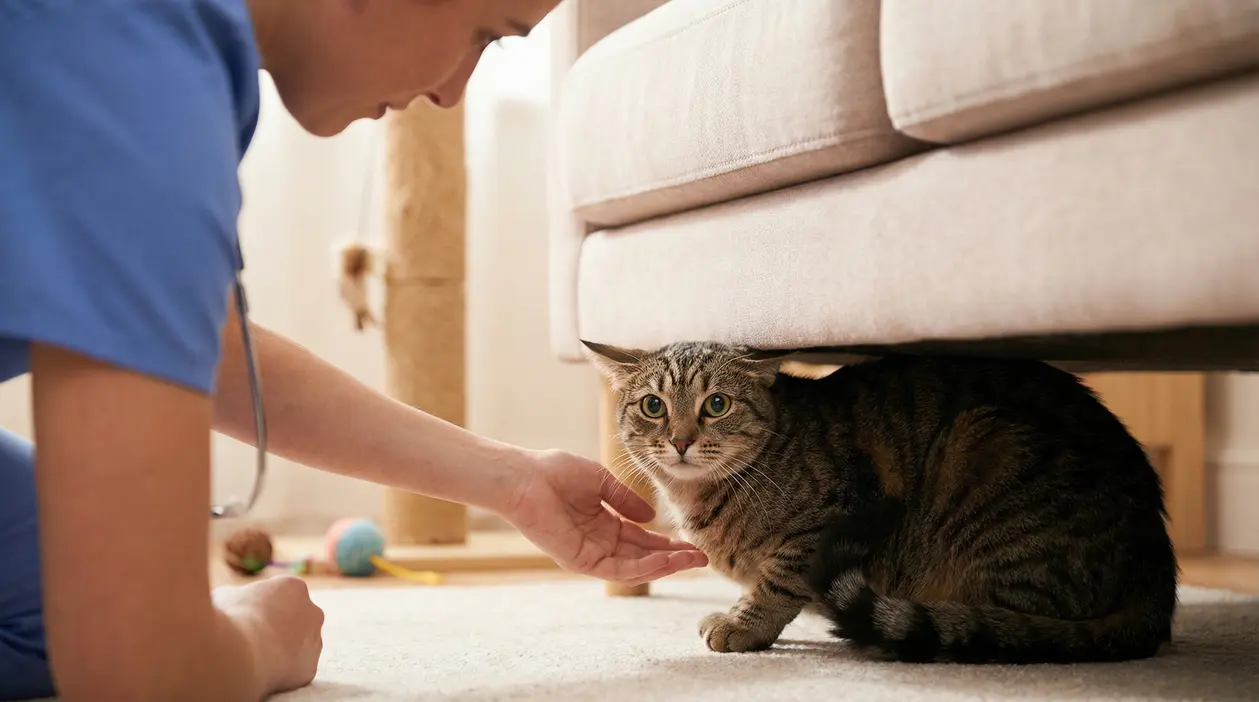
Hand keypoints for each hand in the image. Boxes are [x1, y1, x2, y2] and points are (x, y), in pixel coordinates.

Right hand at [213, 575, 323, 694]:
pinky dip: (282, 671)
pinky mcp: (310, 668)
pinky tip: (265, 672)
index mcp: (293, 588)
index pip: (282, 596)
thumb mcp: (226, 596)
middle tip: (254, 640)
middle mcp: (312, 611)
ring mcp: (315, 640)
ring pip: (299, 645)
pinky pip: (296, 669)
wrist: (239, 653)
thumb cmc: (230, 620)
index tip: (247, 619)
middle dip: (278, 628)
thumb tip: (233, 601)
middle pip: (295, 619)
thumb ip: (237, 597)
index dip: (261, 609)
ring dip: (283, 650)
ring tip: (257, 657)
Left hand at [503, 449, 707, 584]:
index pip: (642, 539)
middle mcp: (600, 542)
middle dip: (674, 559)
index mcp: (604, 523)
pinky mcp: (580, 560)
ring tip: (691, 561)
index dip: (668, 543)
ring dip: (664, 566)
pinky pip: (617, 570)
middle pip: (643, 557)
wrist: (526, 477)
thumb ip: (627, 500)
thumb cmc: (555, 472)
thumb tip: (653, 518)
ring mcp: (590, 554)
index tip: (692, 543)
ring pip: (634, 568)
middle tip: (702, 559)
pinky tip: (664, 562)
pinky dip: (643, 568)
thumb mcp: (602, 481)